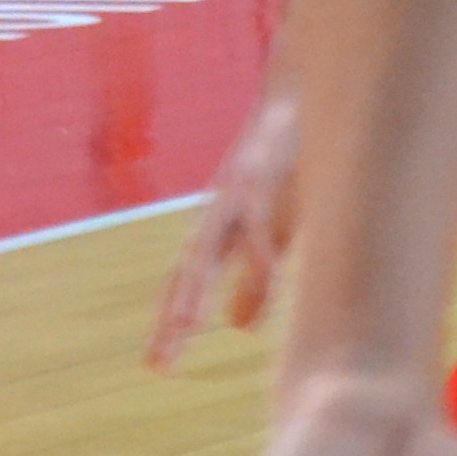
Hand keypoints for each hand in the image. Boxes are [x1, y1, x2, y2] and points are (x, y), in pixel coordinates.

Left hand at [147, 85, 301, 369]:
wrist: (298, 90)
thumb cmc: (285, 160)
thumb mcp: (271, 224)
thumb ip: (254, 274)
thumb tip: (237, 326)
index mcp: (220, 225)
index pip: (188, 279)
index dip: (173, 319)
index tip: (159, 364)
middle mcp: (218, 208)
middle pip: (187, 269)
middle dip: (174, 315)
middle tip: (159, 364)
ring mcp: (237, 188)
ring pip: (211, 244)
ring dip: (198, 285)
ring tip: (187, 326)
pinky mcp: (263, 170)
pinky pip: (259, 215)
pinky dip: (259, 247)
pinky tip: (264, 277)